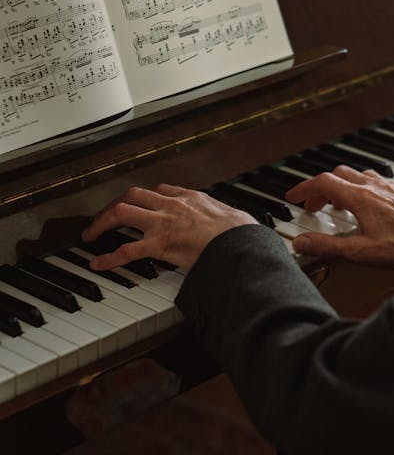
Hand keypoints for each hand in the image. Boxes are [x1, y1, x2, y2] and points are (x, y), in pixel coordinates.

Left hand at [81, 184, 256, 270]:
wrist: (242, 241)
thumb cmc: (242, 233)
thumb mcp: (233, 216)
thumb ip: (223, 218)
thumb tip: (235, 224)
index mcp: (191, 197)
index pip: (160, 191)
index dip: (145, 198)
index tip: (139, 204)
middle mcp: (172, 205)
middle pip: (133, 195)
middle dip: (114, 204)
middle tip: (104, 217)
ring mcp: (163, 222)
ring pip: (122, 212)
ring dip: (102, 222)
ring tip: (90, 234)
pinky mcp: (160, 244)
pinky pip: (127, 249)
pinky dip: (109, 257)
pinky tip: (98, 264)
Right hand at [285, 166, 393, 266]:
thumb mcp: (359, 251)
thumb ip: (327, 246)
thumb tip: (301, 243)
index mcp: (360, 197)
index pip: (323, 183)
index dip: (303, 188)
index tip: (293, 197)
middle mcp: (373, 186)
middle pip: (337, 174)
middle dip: (320, 189)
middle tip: (314, 206)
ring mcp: (388, 186)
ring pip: (356, 174)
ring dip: (341, 185)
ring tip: (337, 205)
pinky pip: (373, 179)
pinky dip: (359, 186)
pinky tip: (363, 203)